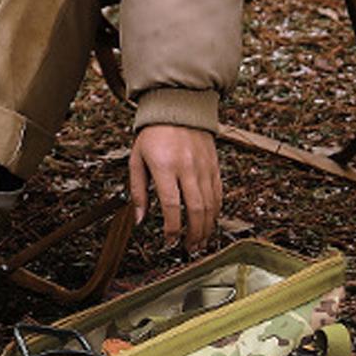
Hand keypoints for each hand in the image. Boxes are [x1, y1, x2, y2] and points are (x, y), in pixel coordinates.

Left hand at [128, 125, 220, 253]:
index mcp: (165, 167)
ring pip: (211, 204)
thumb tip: (139, 219)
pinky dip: (216, 212)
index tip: (168, 241)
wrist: (178, 107)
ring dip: (207, 227)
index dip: (172, 228)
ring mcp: (203, 167)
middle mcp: (187, 168)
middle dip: (194, 234)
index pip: (172, 205)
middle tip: (188, 248)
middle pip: (196, 209)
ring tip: (199, 242)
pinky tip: (210, 222)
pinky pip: (219, 194)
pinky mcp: (214, 166)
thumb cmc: (152, 134)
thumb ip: (137, 191)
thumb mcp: (136, 159)